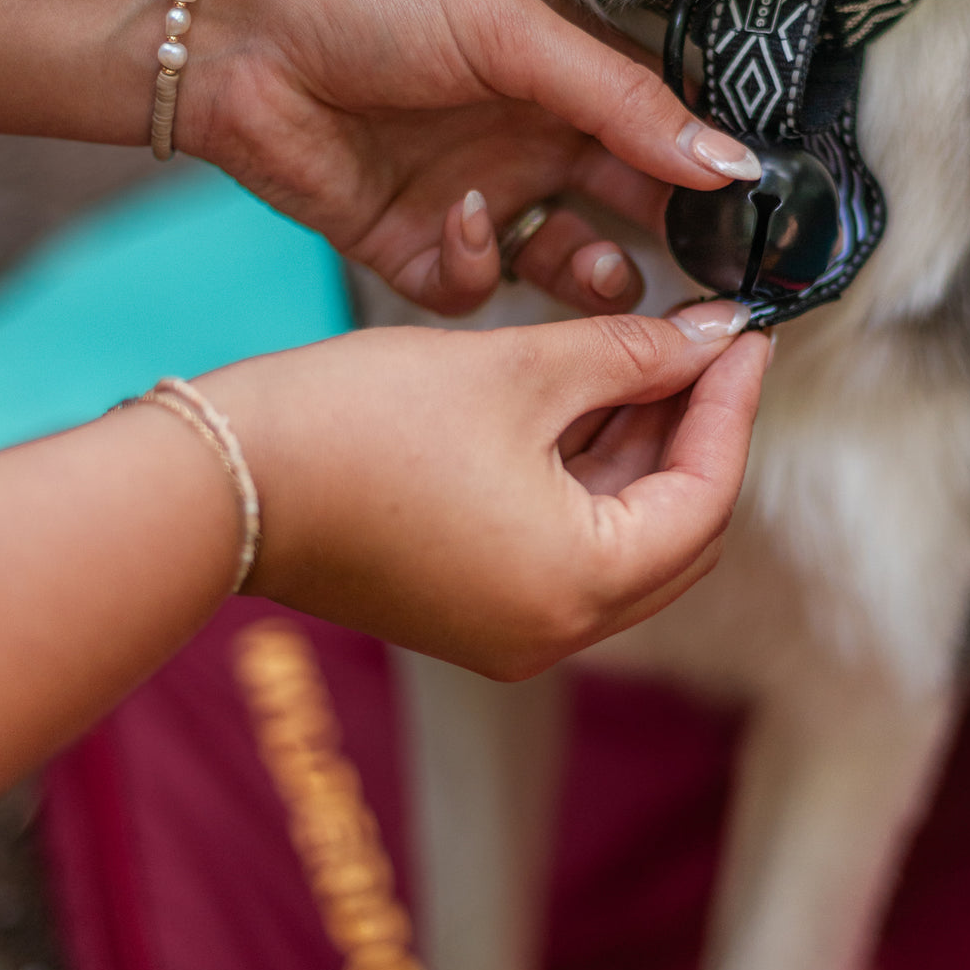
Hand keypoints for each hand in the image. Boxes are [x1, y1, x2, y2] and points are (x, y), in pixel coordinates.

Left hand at [175, 0, 760, 316]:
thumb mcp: (516, 33)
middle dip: (671, 244)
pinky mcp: (422, 251)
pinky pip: (480, 286)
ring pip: (568, 267)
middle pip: (630, 209)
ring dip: (595, 277)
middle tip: (709, 279)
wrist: (232, 33)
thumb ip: (623, 102)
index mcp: (567, 81)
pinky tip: (463, 218)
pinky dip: (483, 265)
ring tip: (605, 271)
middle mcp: (534, 144)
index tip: (757, 221)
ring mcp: (482, 200)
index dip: (711, 179)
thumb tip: (730, 162)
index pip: (664, 137)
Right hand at [200, 305, 768, 678]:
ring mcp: (513, 627)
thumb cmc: (356, 425)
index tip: (747, 337)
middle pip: (676, 531)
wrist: (222, 478)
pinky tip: (592, 400)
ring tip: (650, 357)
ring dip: (643, 450)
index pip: (706, 497)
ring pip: (623, 537)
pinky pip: (569, 545)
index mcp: (577, 587)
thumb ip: (633, 355)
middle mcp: (554, 631)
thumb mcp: (519, 371)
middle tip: (705, 347)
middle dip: (697, 433)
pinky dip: (590, 477)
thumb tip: (713, 338)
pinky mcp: (476, 607)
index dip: (733, 407)